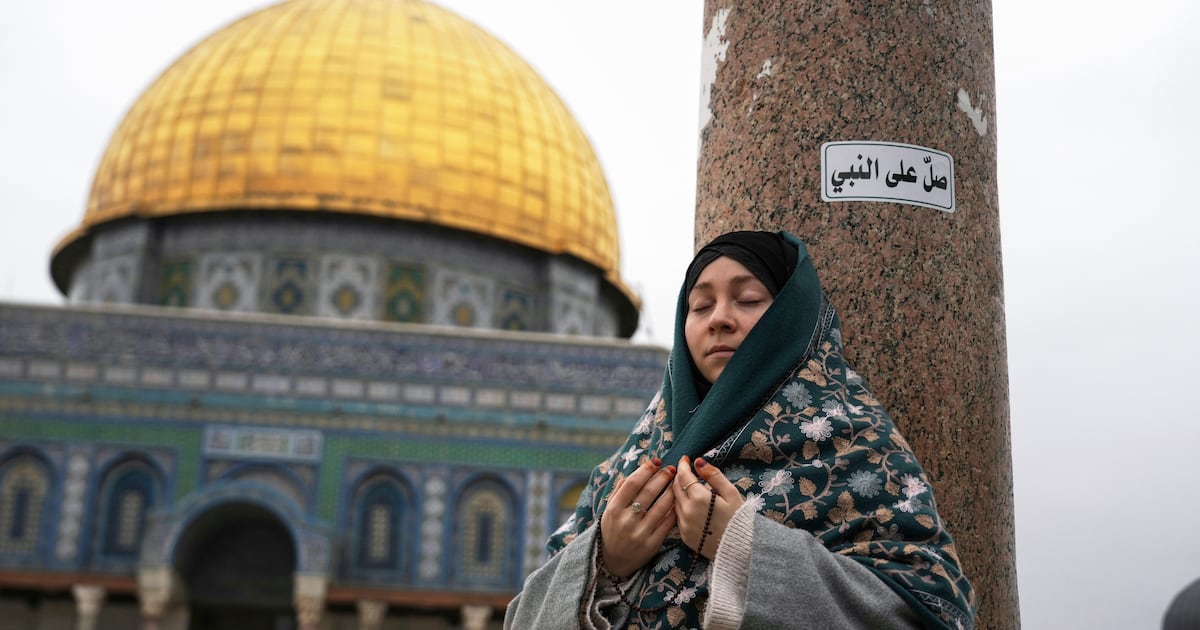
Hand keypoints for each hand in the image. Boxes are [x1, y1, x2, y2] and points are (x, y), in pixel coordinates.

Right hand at [599, 457, 677, 577]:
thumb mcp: (609, 510)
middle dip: (662, 477)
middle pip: (648, 493)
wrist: (611, 562)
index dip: (645, 470)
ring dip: (672, 491)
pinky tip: (679, 502)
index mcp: (614, 509)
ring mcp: (640, 534)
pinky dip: (674, 511)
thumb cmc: (611, 530)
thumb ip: (619, 491)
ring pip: (661, 507)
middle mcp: (626, 520)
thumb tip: (630, 472)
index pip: (632, 484)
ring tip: (677, 482)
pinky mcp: (651, 545)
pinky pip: (667, 524)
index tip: (656, 462)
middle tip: (671, 468)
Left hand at [672, 456, 743, 559]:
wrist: (740, 550)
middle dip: (679, 476)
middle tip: (686, 470)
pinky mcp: (684, 536)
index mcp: (699, 498)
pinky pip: (677, 516)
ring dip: (679, 491)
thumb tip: (699, 462)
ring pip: (674, 501)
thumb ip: (714, 475)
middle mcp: (687, 511)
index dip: (683, 465)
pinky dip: (681, 506)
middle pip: (675, 487)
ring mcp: (683, 525)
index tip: (685, 458)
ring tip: (689, 486)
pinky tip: (690, 504)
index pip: (684, 476)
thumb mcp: (731, 493)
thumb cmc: (739, 519)